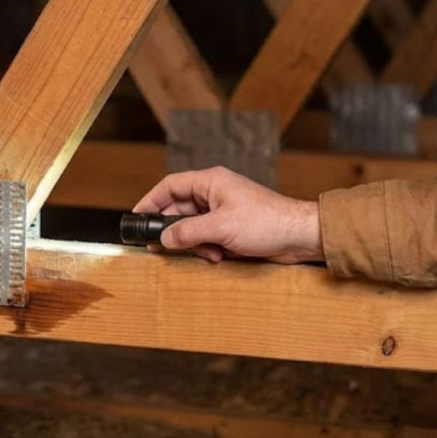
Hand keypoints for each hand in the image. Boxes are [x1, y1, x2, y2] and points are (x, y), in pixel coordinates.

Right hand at [132, 166, 324, 263]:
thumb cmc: (266, 222)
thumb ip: (188, 232)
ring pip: (193, 226)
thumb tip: (163, 238)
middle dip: (173, 230)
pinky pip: (208, 236)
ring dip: (195, 243)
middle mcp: (215, 193)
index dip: (150, 200)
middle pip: (179, 209)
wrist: (299, 235)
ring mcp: (223, 210)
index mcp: (211, 181)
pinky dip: (208, 248)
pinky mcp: (231, 226)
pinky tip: (219, 256)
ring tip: (208, 253)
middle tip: (158, 246)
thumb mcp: (221, 227)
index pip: (170, 186)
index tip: (137, 217)